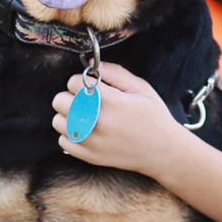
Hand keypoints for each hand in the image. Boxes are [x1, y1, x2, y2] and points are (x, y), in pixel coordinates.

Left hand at [51, 62, 180, 175]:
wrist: (163, 151)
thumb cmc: (154, 117)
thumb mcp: (141, 88)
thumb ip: (115, 73)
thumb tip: (90, 64)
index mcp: (111, 102)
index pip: (73, 83)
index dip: (82, 81)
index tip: (92, 87)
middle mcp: (98, 122)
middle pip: (59, 101)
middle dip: (71, 96)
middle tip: (86, 100)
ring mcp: (92, 142)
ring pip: (58, 122)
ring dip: (69, 115)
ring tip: (85, 116)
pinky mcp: (89, 156)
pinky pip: (63, 141)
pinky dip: (71, 135)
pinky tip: (86, 131)